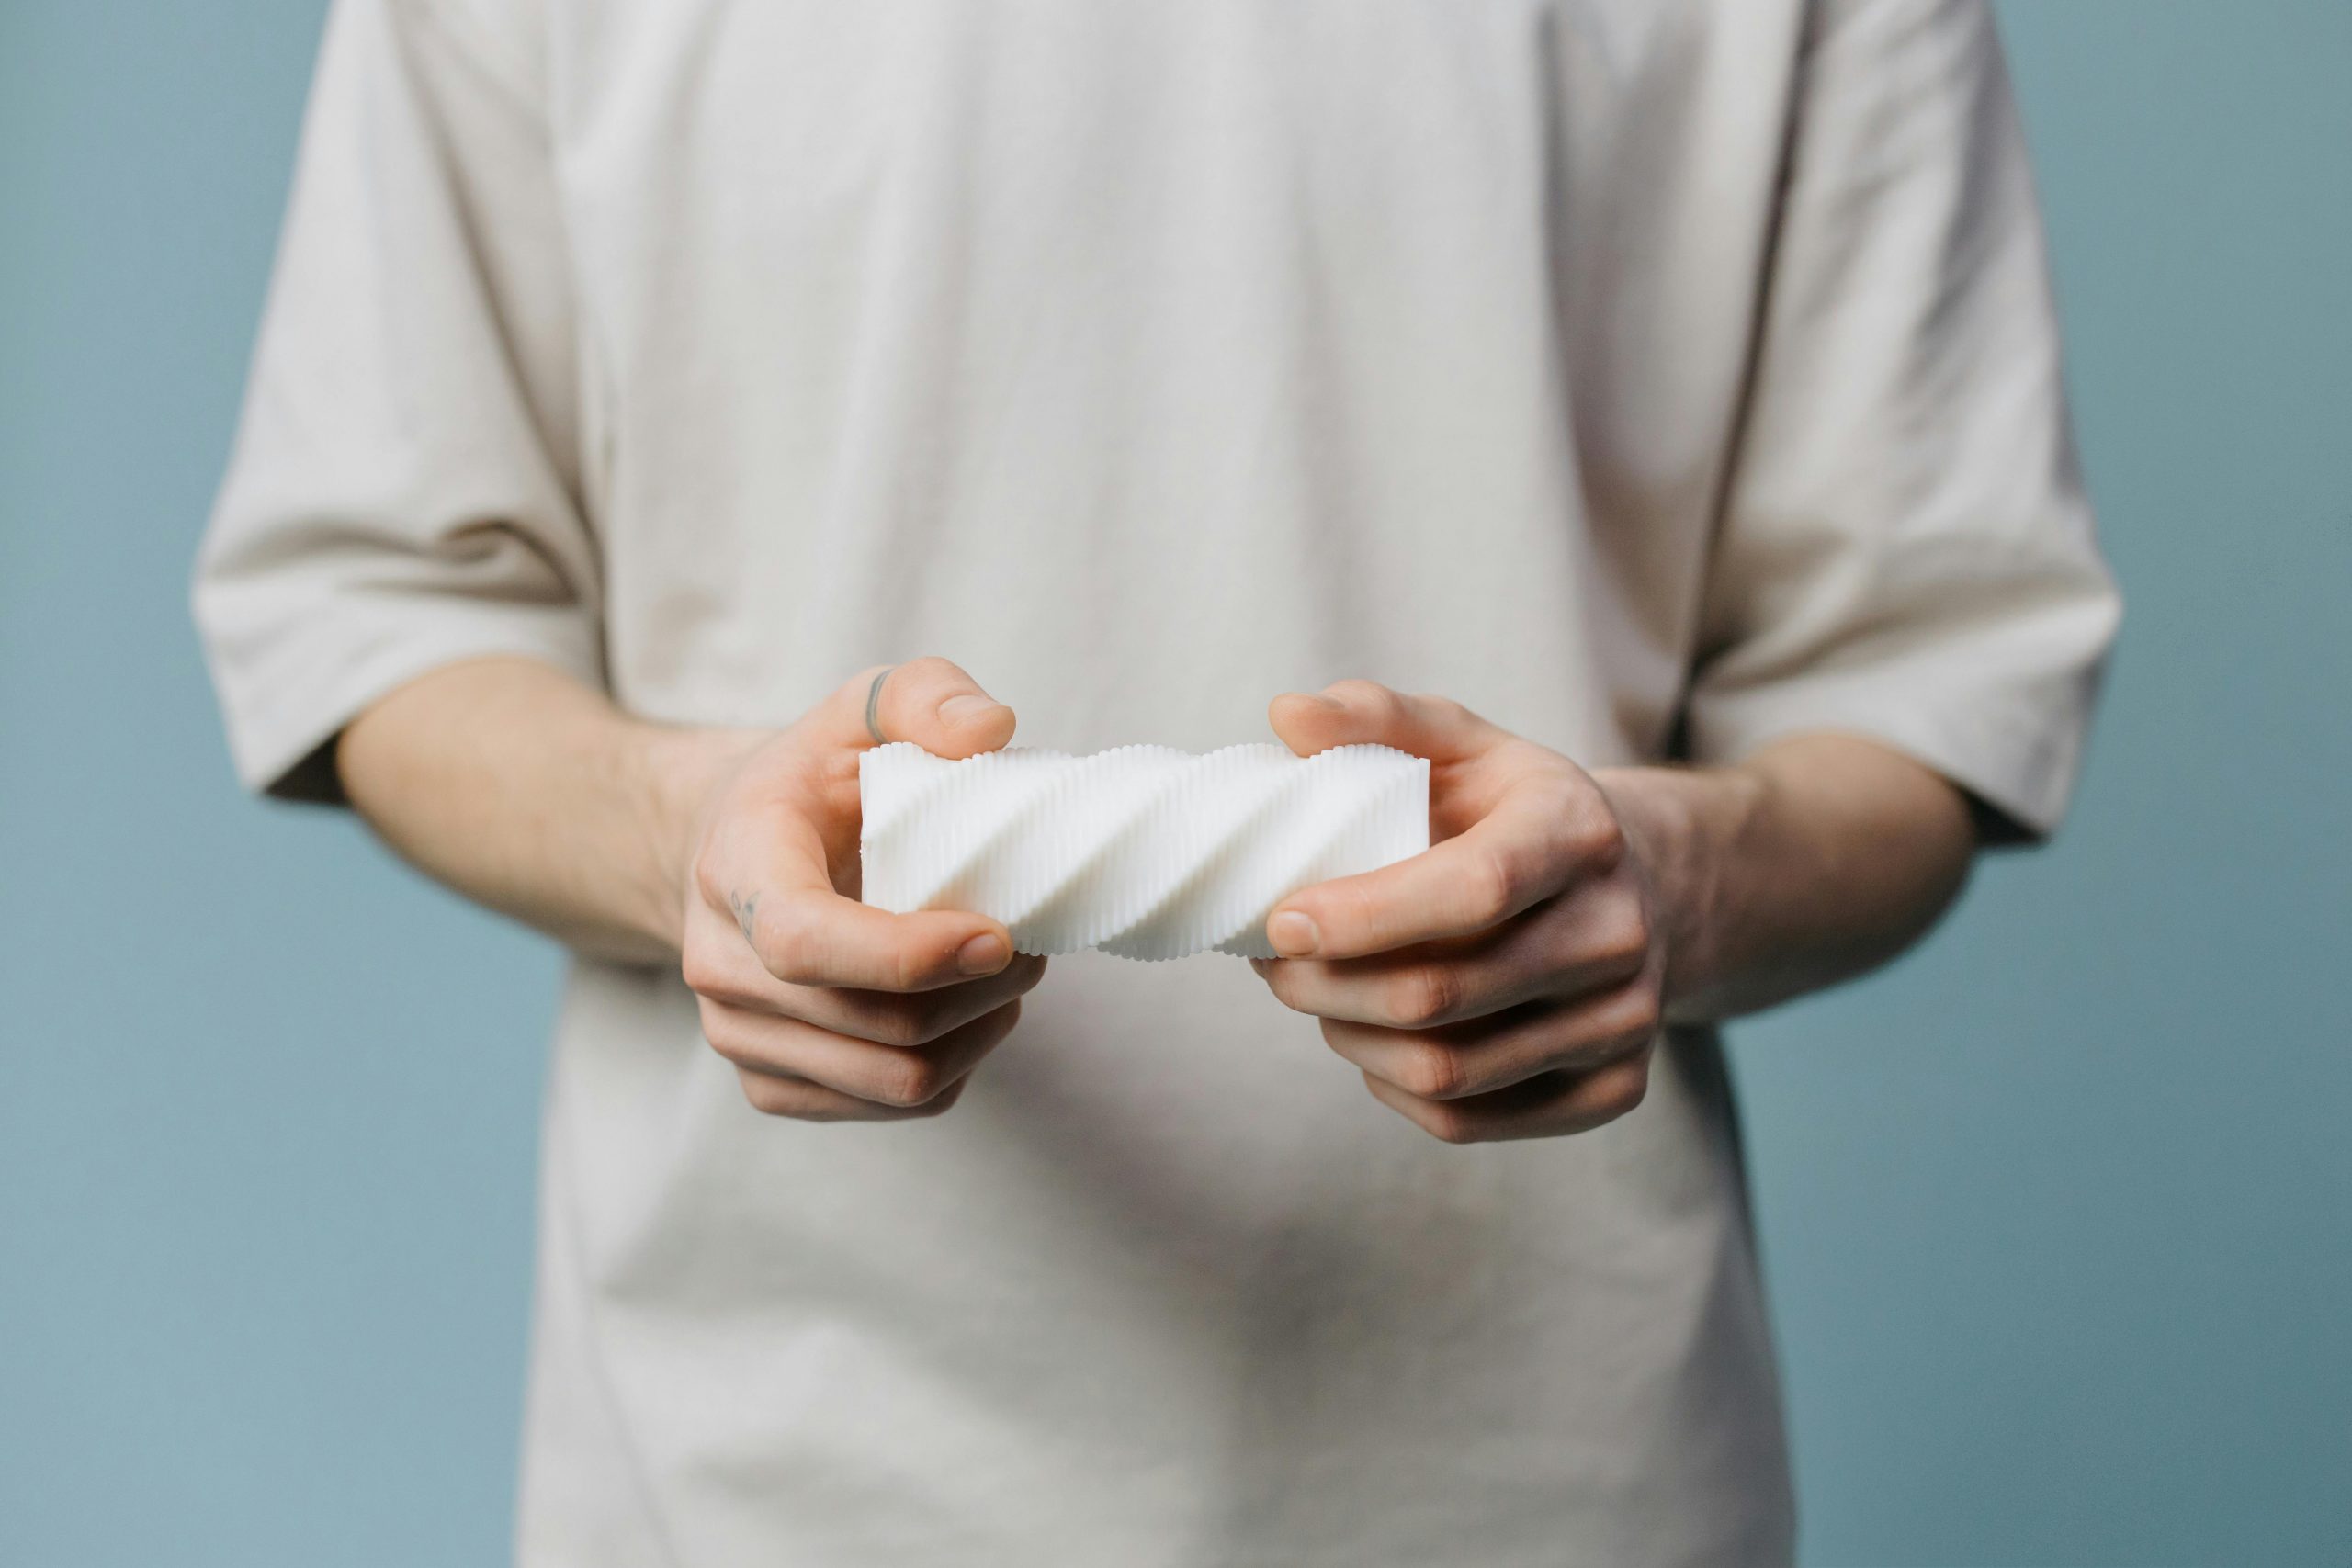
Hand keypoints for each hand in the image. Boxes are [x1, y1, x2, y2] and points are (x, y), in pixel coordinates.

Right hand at [677, 658, 1047, 1121]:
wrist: (729, 851)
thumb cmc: (811, 782)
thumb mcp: (858, 711)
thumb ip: (924, 696)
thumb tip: (991, 731)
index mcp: (735, 868)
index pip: (805, 942)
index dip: (909, 956)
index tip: (997, 936)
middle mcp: (720, 965)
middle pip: (876, 1024)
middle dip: (981, 990)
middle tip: (1031, 939)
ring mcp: (742, 1036)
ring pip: (895, 1081)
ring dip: (979, 1032)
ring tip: (1007, 972)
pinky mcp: (775, 1083)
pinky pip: (893, 1108)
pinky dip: (955, 1067)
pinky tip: (965, 1010)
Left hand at [1249, 681, 1671, 1143]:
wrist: (1641, 885)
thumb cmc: (1516, 811)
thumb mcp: (1458, 743)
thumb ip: (1374, 719)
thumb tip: (1287, 716)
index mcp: (1580, 832)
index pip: (1476, 889)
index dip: (1365, 916)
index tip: (1280, 919)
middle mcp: (1618, 931)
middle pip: (1443, 994)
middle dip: (1327, 986)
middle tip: (1274, 961)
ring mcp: (1625, 1020)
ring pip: (1447, 1071)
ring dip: (1349, 1038)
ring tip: (1315, 994)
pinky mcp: (1614, 1090)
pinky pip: (1470, 1121)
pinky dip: (1393, 1089)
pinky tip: (1371, 1039)